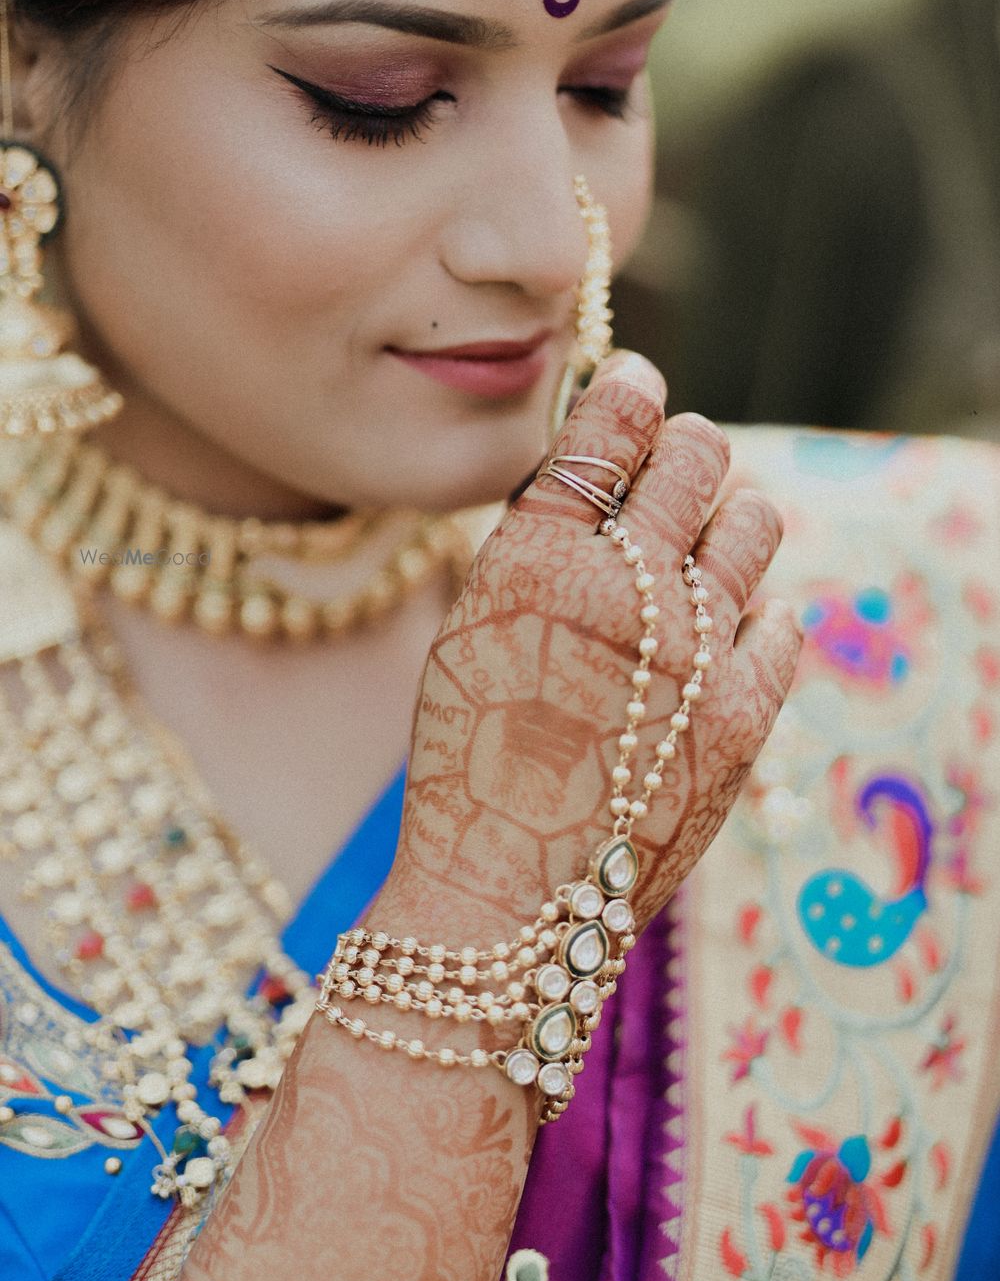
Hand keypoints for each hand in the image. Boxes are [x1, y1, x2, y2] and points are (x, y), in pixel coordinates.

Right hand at [381, 351, 801, 943]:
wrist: (506, 897)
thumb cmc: (469, 758)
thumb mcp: (473, 626)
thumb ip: (540, 542)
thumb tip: (604, 469)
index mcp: (539, 558)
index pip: (613, 425)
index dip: (631, 390)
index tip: (638, 383)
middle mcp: (625, 589)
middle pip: (698, 455)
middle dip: (686, 447)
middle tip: (673, 465)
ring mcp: (695, 651)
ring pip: (754, 521)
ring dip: (728, 516)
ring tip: (700, 547)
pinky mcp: (745, 712)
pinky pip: (779, 618)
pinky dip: (752, 613)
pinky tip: (718, 634)